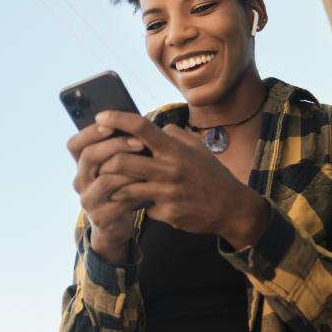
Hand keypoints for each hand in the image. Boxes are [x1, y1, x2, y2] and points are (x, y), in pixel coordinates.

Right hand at [67, 123, 151, 261]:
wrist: (117, 224)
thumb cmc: (121, 187)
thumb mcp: (117, 166)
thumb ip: (118, 148)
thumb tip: (135, 122)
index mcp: (81, 165)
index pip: (75, 144)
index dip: (90, 132)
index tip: (110, 123)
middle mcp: (80, 181)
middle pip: (89, 156)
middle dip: (116, 145)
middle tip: (139, 142)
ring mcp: (88, 199)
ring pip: (104, 179)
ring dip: (128, 169)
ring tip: (147, 163)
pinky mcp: (100, 216)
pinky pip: (118, 199)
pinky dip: (134, 190)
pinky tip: (148, 185)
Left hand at [94, 110, 269, 249]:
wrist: (232, 208)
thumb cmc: (212, 174)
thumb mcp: (197, 148)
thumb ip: (173, 135)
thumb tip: (151, 125)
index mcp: (175, 150)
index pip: (141, 128)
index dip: (117, 119)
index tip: (100, 117)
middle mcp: (170, 170)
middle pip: (122, 161)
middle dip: (105, 162)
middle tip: (99, 162)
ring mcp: (168, 194)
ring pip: (126, 188)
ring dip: (114, 187)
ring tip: (110, 185)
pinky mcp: (167, 214)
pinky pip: (143, 207)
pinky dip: (141, 205)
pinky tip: (144, 204)